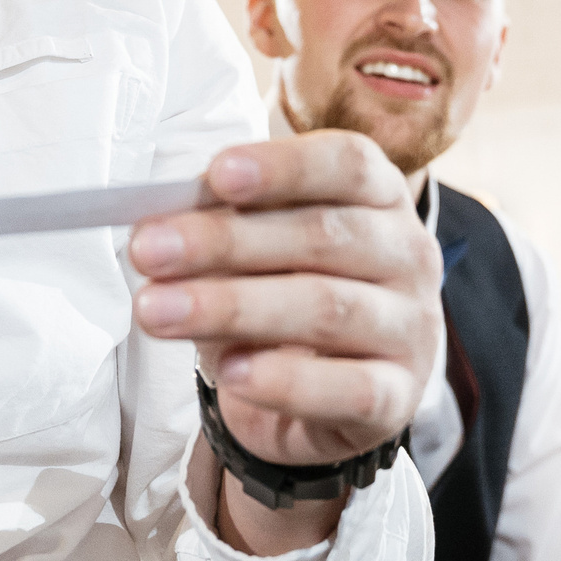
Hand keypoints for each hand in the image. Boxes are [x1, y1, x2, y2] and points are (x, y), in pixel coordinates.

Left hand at [128, 132, 440, 553]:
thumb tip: (160, 224)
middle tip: (148, 251)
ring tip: (157, 311)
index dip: (283, 167)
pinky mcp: (400, 396)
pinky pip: (349, 389)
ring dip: (232, 307)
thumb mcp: (256, 249)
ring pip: (327, 309)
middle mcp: (407, 254)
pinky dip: (285, 380)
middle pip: (323, 235)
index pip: (346, 163)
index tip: (216, 174)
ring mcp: (412, 327)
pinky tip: (231, 372)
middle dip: (225, 241)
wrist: (318, 396)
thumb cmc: (285, 293)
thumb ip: (224, 226)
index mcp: (379, 195)